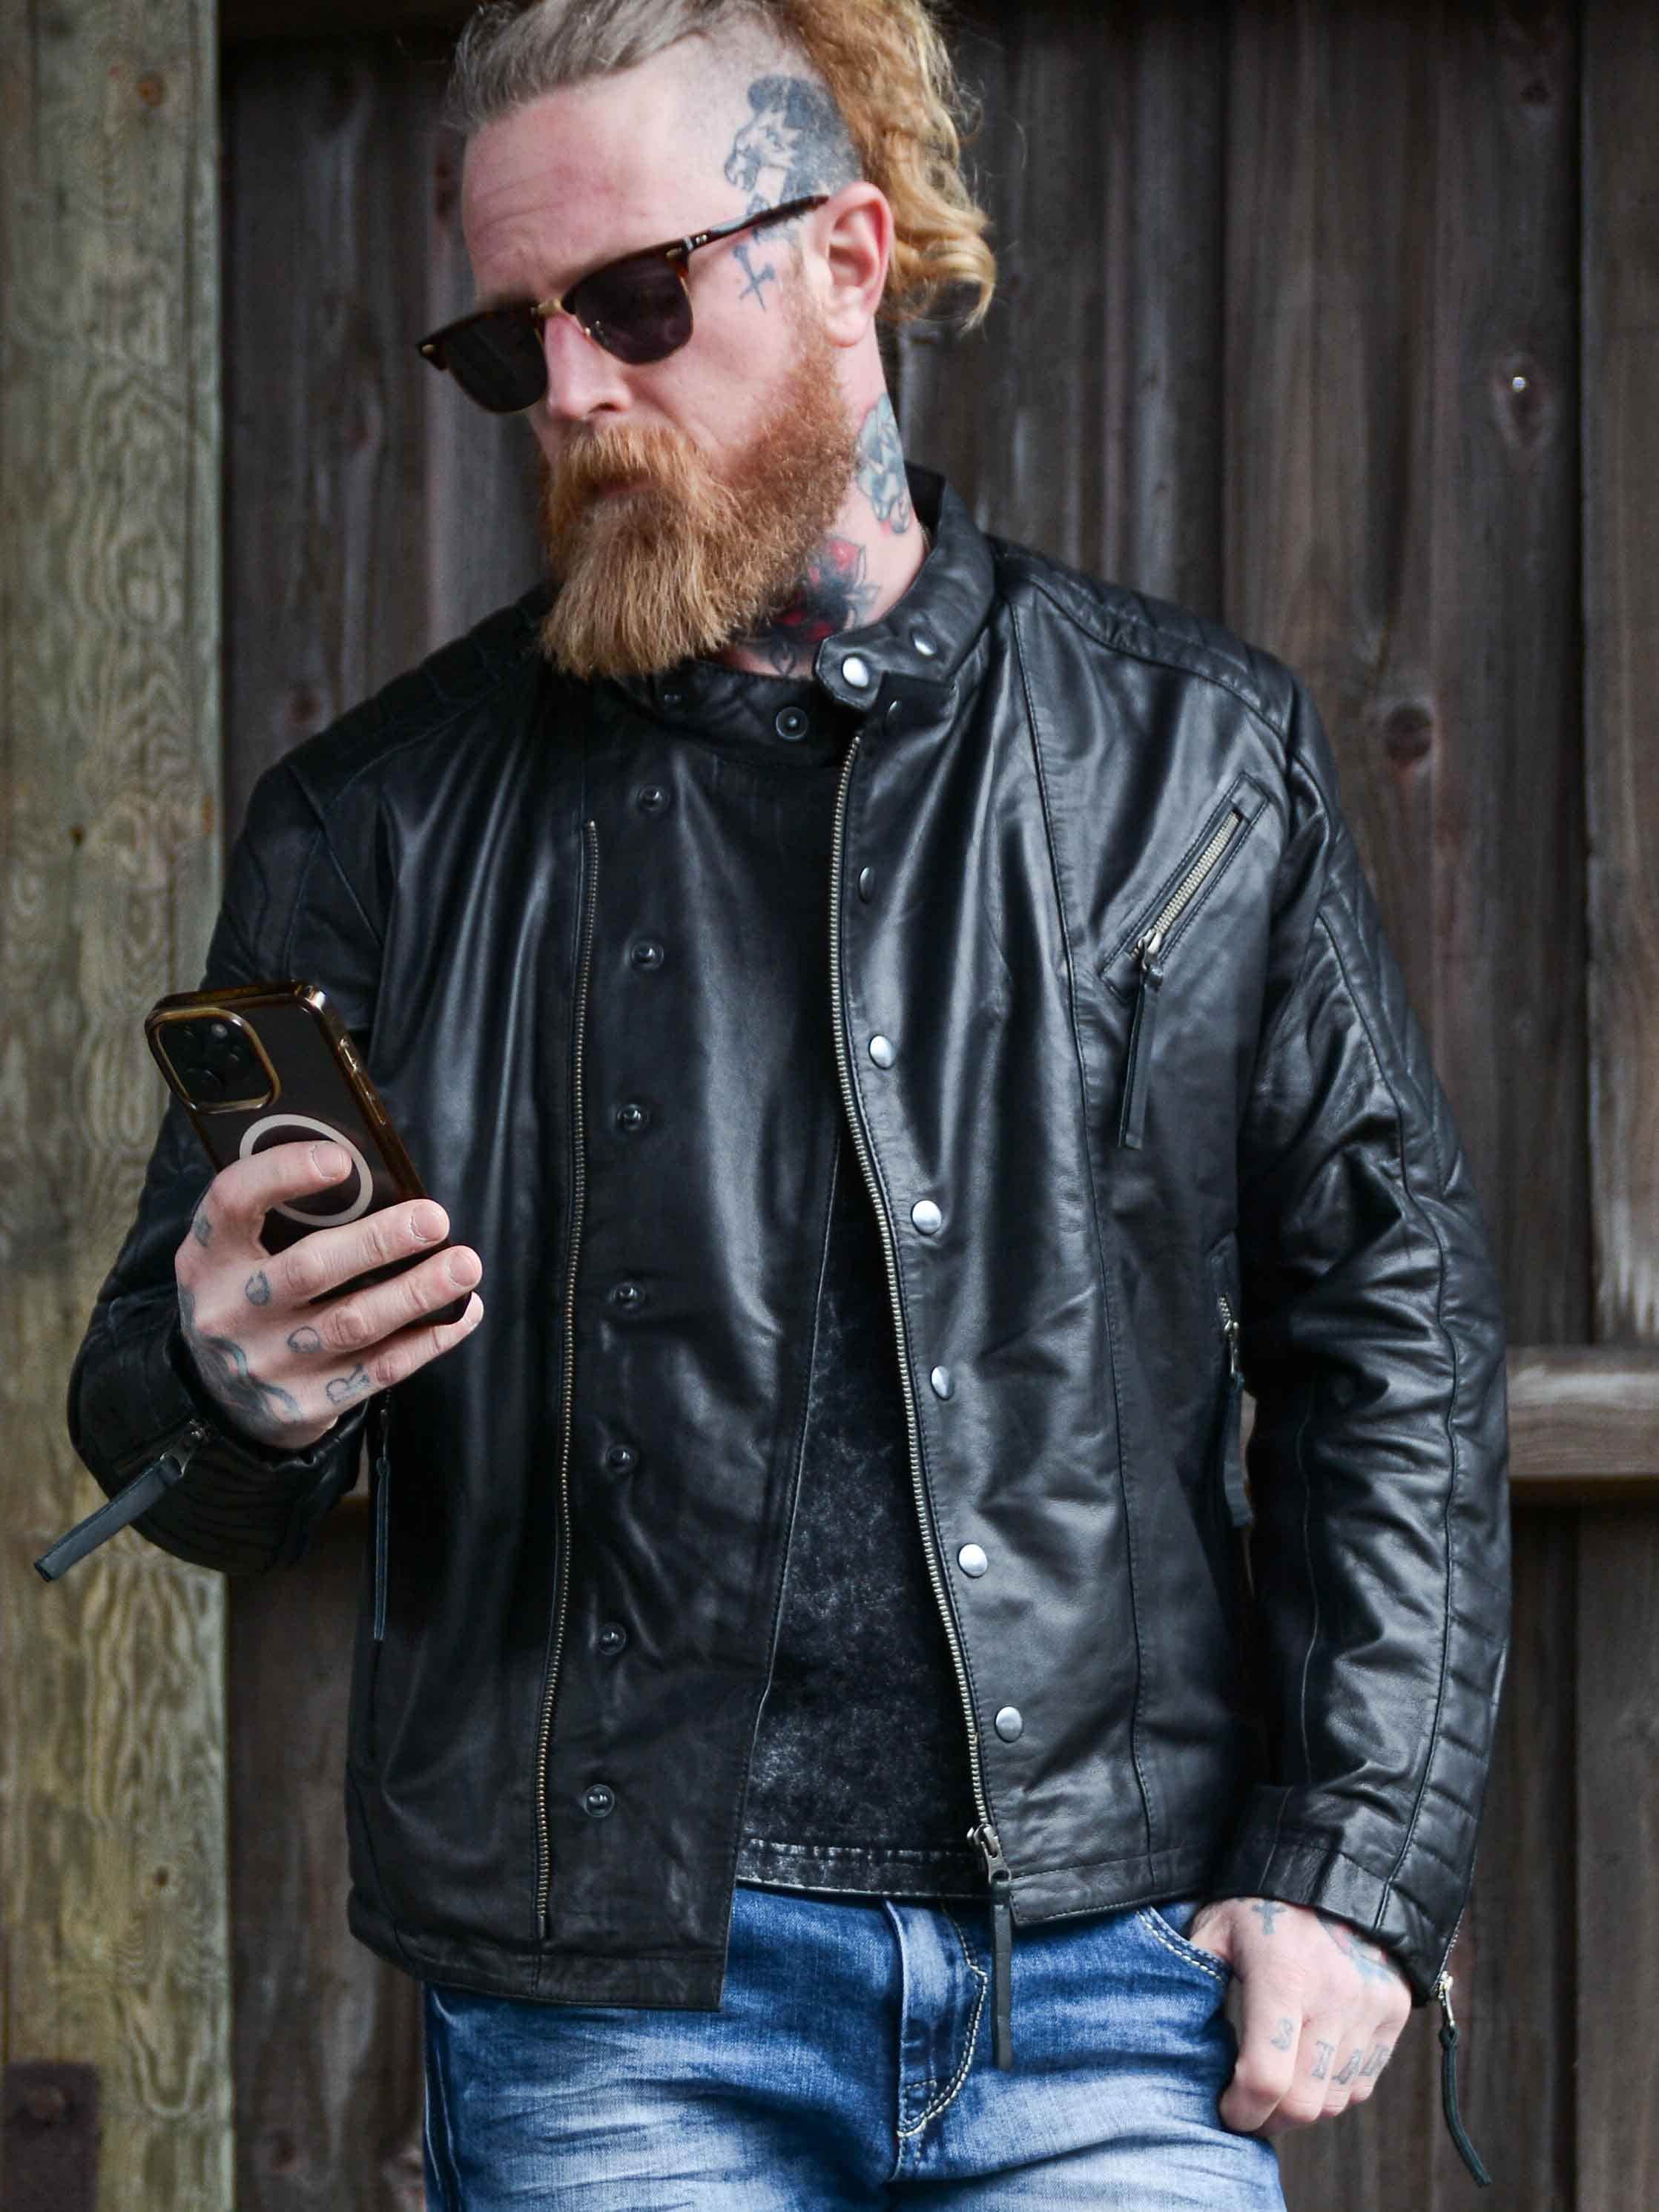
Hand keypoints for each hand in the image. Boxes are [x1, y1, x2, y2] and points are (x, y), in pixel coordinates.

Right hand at [174, 1140, 483, 1450]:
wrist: (220, 1396)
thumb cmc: (250, 1295)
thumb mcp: (240, 1253)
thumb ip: (285, 1217)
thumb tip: (377, 1177)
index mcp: (208, 1257)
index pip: (233, 1202)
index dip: (283, 1174)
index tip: (342, 1160)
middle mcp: (229, 1311)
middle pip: (308, 1269)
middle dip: (378, 1241)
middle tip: (434, 1219)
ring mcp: (265, 1364)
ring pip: (352, 1323)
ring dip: (416, 1292)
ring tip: (464, 1265)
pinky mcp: (303, 1405)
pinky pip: (376, 1370)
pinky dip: (427, 1340)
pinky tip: (461, 1313)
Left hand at [1187, 1895, 1411, 2134]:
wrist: (1331, 1867)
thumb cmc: (1260, 1902)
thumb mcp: (1215, 1929)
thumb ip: (1193, 1978)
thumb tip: (1171, 2034)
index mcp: (1282, 1976)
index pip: (1266, 2077)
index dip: (1242, 2109)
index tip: (1226, 2108)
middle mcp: (1333, 1997)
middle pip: (1306, 2104)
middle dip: (1271, 2119)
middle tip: (1248, 2109)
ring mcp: (1369, 2007)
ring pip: (1338, 2100)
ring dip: (1305, 2106)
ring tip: (1279, 2087)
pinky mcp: (1394, 2011)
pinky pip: (1365, 2081)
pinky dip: (1337, 2088)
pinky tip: (1310, 2067)